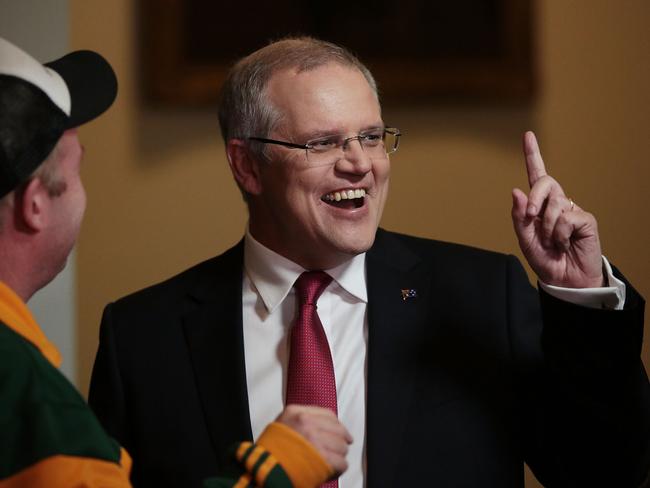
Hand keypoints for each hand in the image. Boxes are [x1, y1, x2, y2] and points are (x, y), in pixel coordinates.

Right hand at [276, 405, 352, 476]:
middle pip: (338, 430)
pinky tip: (330, 471)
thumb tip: (325, 426)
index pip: (328, 414)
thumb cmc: (271, 450)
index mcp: (296, 412)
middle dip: (340, 442)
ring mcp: (315, 440)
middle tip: (338, 450)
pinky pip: (342, 463)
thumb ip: (301, 419)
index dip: (337, 426)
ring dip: (338, 456)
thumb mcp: (282, 423)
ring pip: (342, 447)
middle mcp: (307, 423)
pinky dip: (338, 469)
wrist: (264, 469)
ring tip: (329, 462)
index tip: (341, 434)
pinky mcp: (322, 459)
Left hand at [511, 131, 603, 287]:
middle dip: (535, 198)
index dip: (533, 155)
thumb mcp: (525, 239)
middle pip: (545, 183)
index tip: (528, 135)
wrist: (564, 279)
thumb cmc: (545, 258)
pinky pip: (567, 218)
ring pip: (555, 204)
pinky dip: (559, 233)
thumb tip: (516, 191)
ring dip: (546, 228)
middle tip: (532, 217)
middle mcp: (557, 202)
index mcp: (540, 205)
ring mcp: (572, 209)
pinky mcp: (585, 219)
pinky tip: (565, 243)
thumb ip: (519, 217)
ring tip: (552, 242)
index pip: (537, 176)